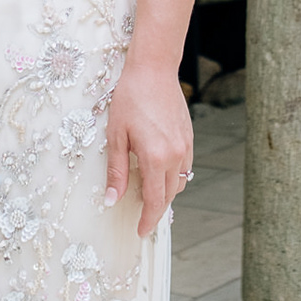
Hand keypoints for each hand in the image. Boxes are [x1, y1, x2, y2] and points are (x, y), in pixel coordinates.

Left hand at [103, 61, 193, 236]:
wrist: (153, 69)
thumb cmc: (130, 98)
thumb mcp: (116, 135)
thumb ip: (116, 170)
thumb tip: (112, 199)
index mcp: (155, 157)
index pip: (155, 201)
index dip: (148, 219)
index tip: (140, 230)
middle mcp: (175, 155)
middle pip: (170, 195)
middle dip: (156, 209)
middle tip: (141, 216)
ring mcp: (185, 146)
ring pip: (180, 181)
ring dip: (166, 192)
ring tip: (148, 193)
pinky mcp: (188, 137)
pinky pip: (184, 166)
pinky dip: (173, 175)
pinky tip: (158, 170)